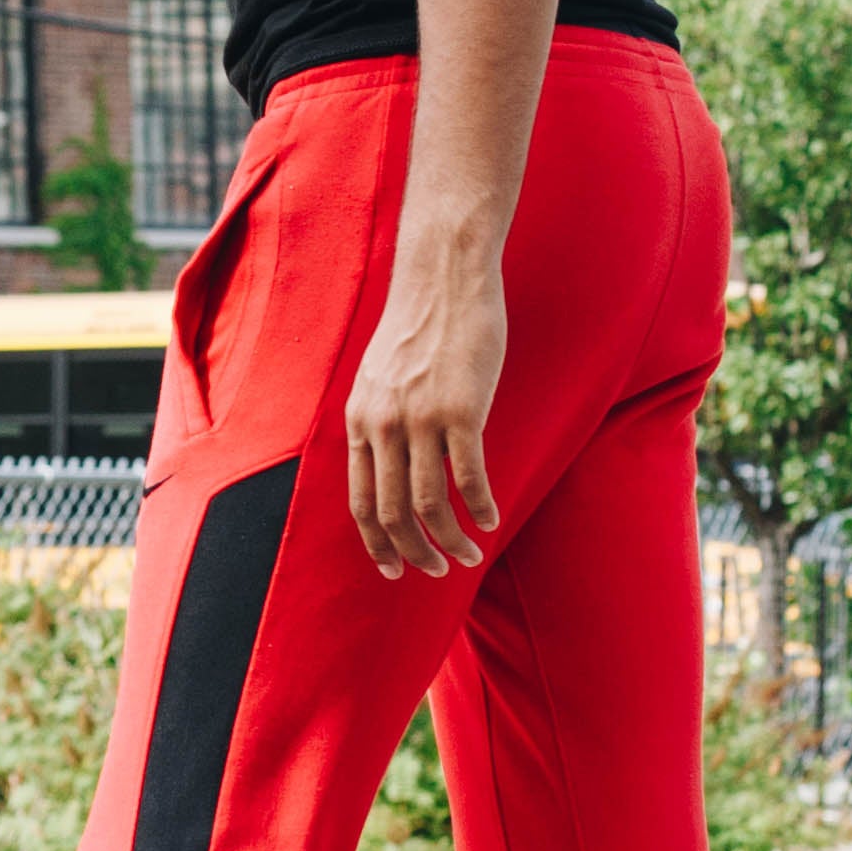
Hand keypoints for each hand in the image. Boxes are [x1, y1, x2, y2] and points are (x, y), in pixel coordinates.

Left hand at [344, 245, 506, 577]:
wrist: (445, 279)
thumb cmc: (421, 327)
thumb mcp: (381, 378)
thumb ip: (381, 420)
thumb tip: (392, 462)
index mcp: (360, 421)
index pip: (359, 501)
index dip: (376, 544)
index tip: (393, 569)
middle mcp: (383, 425)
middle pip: (391, 513)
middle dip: (414, 553)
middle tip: (438, 571)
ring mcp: (420, 419)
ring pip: (429, 504)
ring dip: (450, 540)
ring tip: (470, 556)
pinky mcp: (461, 410)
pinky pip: (468, 477)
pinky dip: (479, 508)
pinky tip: (492, 520)